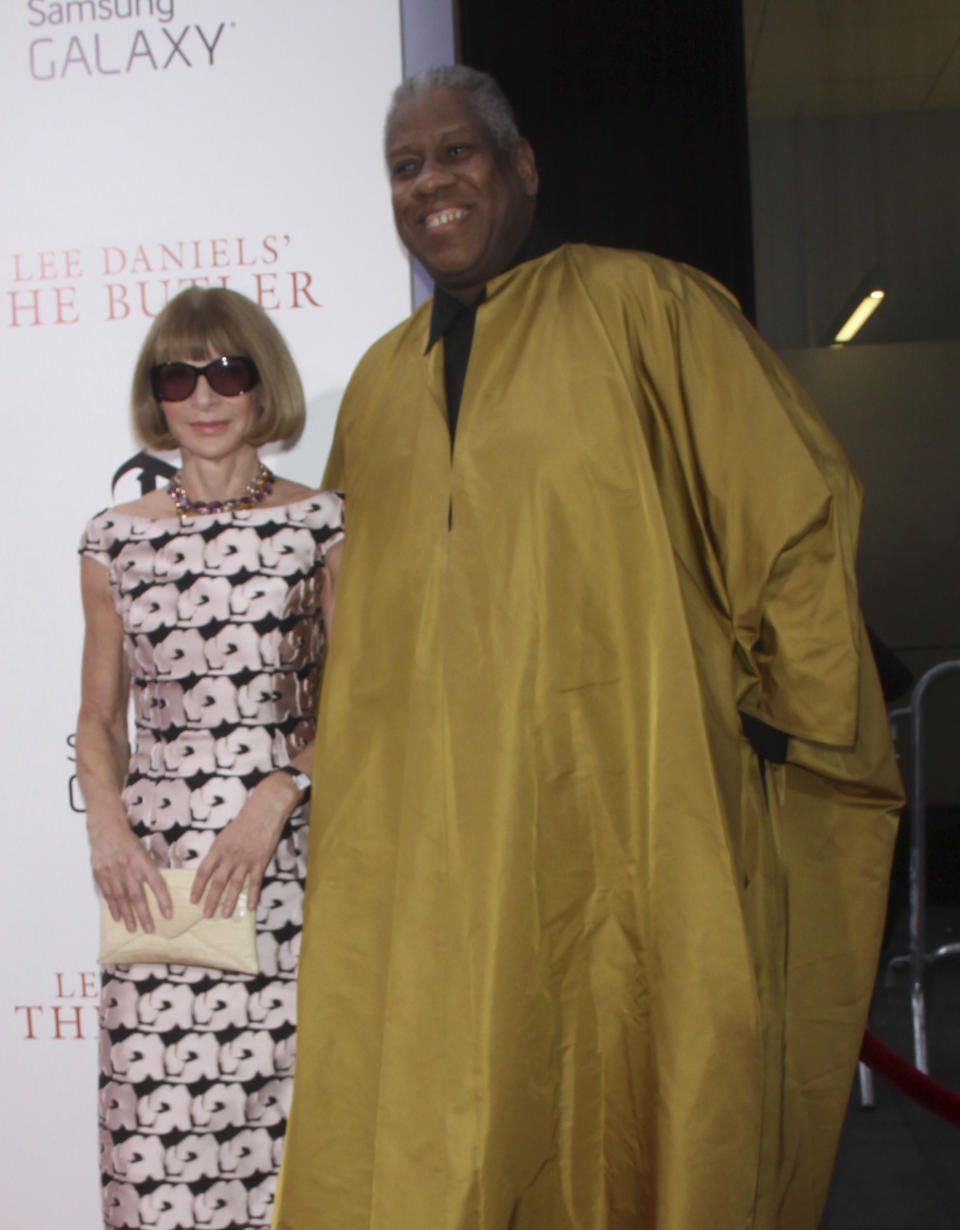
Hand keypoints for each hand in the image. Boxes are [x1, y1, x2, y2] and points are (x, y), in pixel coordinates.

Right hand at [89, 817, 171, 933]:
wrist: (106, 829)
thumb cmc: (128, 841)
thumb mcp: (144, 850)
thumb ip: (150, 868)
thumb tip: (162, 888)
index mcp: (142, 860)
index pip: (156, 883)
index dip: (162, 899)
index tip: (168, 914)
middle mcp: (127, 867)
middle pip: (137, 895)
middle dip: (144, 914)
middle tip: (149, 929)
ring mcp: (112, 872)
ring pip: (121, 898)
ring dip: (127, 915)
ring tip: (132, 928)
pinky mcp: (100, 874)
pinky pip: (108, 894)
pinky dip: (113, 907)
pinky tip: (118, 917)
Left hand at [190, 774, 299, 917]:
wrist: (264, 811)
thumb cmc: (243, 822)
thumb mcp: (224, 835)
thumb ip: (218, 852)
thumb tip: (210, 869)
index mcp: (218, 848)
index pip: (203, 871)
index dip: (197, 887)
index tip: (193, 900)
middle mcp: (230, 856)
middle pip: (218, 882)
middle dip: (211, 900)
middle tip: (206, 914)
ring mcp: (245, 860)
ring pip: (235, 885)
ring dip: (230, 901)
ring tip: (225, 914)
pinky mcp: (260, 861)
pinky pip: (255, 882)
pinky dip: (253, 895)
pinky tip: (251, 907)